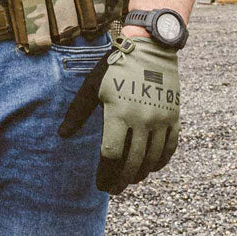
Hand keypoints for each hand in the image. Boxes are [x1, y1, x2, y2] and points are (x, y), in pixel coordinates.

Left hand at [58, 36, 179, 193]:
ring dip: (140, 174)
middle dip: (121, 180)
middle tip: (113, 189)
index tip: (99, 183)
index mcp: (118, 113)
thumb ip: (78, 112)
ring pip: (152, 159)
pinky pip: (169, 148)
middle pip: (132, 162)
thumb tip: (62, 135)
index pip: (111, 154)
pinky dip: (160, 162)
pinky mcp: (174, 117)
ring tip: (129, 178)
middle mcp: (141, 120)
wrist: (149, 47)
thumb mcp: (93, 86)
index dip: (105, 173)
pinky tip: (151, 167)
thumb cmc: (115, 66)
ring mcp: (160, 119)